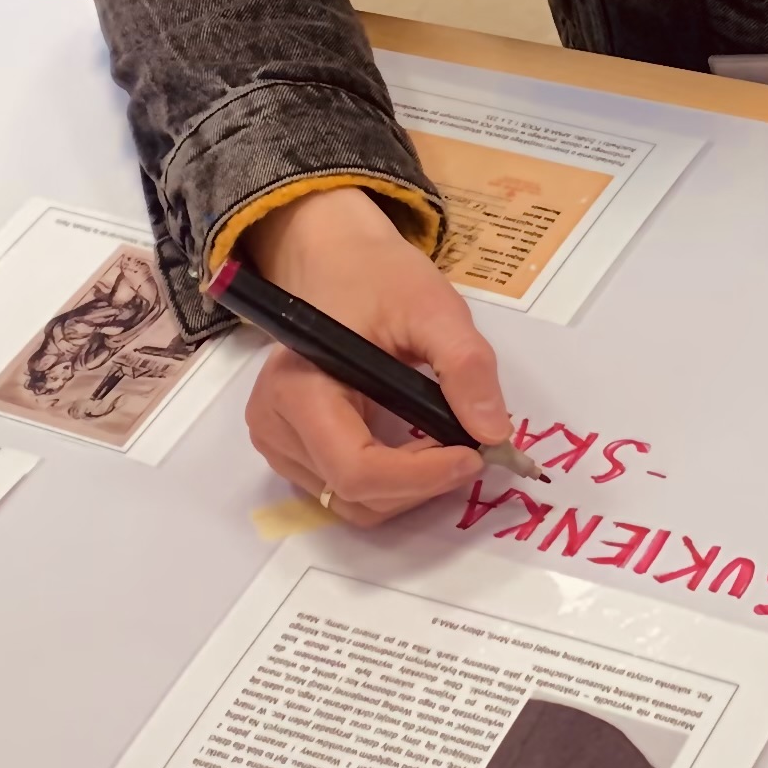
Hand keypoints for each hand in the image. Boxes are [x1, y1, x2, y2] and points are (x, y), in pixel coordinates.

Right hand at [239, 185, 510, 526]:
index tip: (474, 455)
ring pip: (352, 504)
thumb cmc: (378, 279)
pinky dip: (391, 484)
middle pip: (355, 495)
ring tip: (445, 444)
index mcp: (297, 388)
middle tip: (470, 448)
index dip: (420, 476)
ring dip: (409, 489)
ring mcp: (277, 443)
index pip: (355, 468)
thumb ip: (465, 366)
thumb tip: (493, 433)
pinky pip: (344, 492)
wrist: (338, 263)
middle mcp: (274, 425)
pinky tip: (417, 449)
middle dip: (422, 484)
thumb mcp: (433, 307)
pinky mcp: (290, 451)